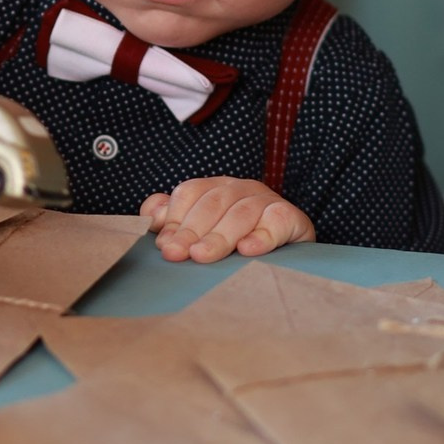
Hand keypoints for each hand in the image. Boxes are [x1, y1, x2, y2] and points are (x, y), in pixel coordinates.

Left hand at [139, 176, 315, 263]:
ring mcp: (266, 200)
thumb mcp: (206, 230)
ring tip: (202, 256)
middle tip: (176, 253)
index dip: (175, 218)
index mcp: (216, 188)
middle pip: (212, 204)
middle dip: (191, 230)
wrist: (290, 252)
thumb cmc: (239, 241)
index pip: (190, 193)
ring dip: (219, 236)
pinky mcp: (291, 217)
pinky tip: (247, 250)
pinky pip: (276, 222)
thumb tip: (153, 218)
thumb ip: (176, 220)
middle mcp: (240, 189)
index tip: (163, 245)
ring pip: (240, 214)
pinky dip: (262, 236)